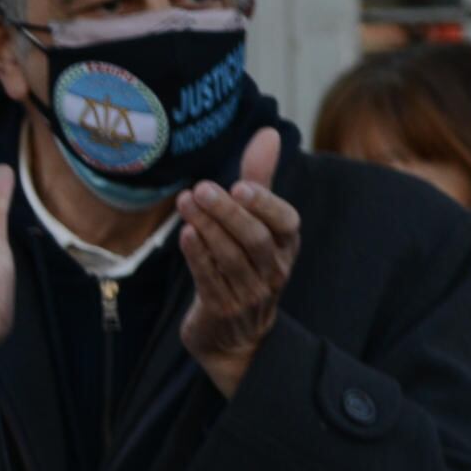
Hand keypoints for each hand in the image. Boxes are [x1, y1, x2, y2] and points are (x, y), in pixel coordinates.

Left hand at [175, 129, 300, 397]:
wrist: (234, 338)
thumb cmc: (245, 267)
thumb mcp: (257, 225)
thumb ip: (259, 181)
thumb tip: (267, 133)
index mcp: (286, 247)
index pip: (286, 223)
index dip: (265, 205)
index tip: (241, 185)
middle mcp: (273, 271)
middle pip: (254, 239)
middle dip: (227, 213)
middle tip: (201, 187)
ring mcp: (249, 293)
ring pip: (229, 258)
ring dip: (206, 228)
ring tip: (185, 202)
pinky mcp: (222, 309)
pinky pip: (210, 279)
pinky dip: (197, 255)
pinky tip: (185, 234)